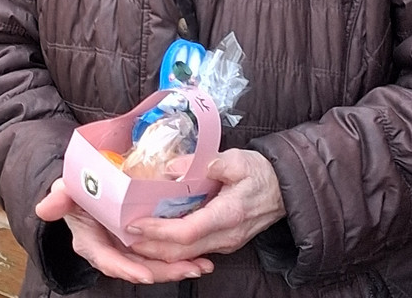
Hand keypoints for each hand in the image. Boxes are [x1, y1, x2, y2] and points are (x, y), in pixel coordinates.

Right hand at [35, 178, 213, 283]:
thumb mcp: (66, 190)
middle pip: (138, 266)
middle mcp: (112, 249)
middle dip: (164, 271)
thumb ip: (59, 197)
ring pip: (154, 262)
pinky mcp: (143, 240)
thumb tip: (44, 207)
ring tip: (202, 265)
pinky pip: (162, 250)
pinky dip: (181, 253)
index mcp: (91, 241)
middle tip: (189, 269)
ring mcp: (129, 246)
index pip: (108, 260)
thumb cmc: (76, 190)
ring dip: (179, 266)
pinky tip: (201, 254)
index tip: (145, 274)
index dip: (127, 268)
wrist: (88, 186)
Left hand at [125, 148, 285, 261]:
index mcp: (229, 215)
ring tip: (134, 237)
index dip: (158, 232)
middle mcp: (226, 236)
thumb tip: (172, 168)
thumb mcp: (236, 159)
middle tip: (125, 235)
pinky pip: (194, 249)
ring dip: (159, 249)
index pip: (187, 232)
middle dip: (150, 247)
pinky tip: (157, 236)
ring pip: (186, 254)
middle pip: (181, 251)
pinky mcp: (225, 241)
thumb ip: (206, 163)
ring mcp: (226, 242)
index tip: (136, 224)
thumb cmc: (261, 171)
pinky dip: (173, 246)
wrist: (286, 188)